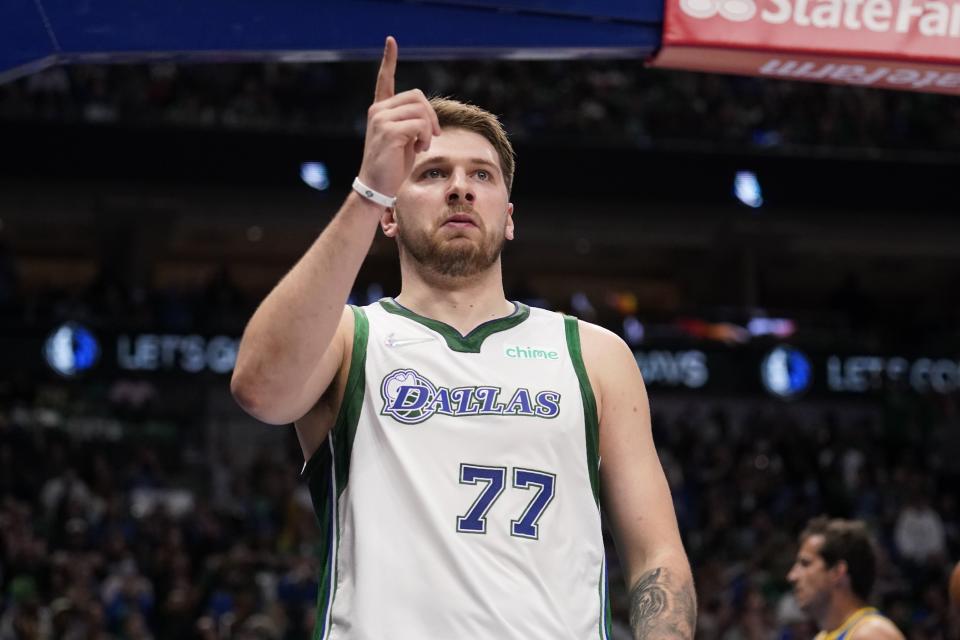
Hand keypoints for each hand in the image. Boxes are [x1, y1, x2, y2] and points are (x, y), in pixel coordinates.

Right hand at [357, 36, 441, 202]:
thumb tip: (428, 115)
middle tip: (432, 136)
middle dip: (431, 115)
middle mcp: (378, 111)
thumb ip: (412, 122)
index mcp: (380, 110)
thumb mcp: (404, 139)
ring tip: (423, 145)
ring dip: (429, 128)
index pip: (385, 80)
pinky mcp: (389, 131)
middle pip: (418, 96)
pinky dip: (426, 137)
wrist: (377, 186)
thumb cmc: (393, 166)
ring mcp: (381, 119)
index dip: (389, 60)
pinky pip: (420, 124)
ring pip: (421, 110)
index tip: (391, 41)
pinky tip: (420, 149)